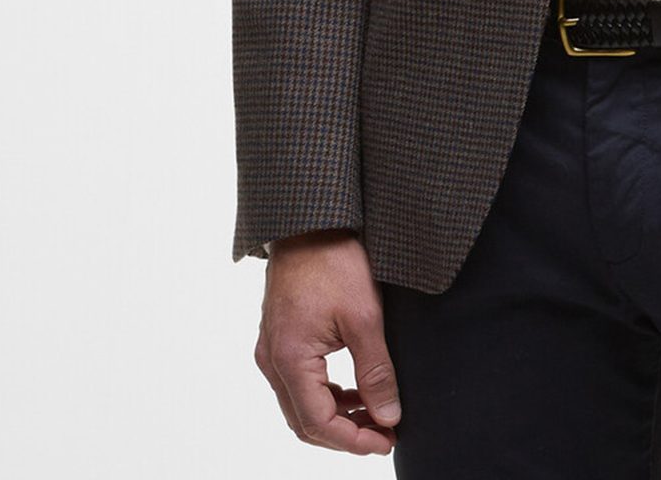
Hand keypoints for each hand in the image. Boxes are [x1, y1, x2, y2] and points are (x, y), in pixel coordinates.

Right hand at [255, 229, 402, 454]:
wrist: (310, 220)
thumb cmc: (335, 261)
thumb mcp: (365, 316)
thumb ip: (376, 371)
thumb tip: (389, 416)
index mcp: (288, 358)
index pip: (318, 423)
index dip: (354, 441)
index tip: (387, 441)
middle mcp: (271, 360)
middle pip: (305, 421)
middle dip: (346, 434)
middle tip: (384, 434)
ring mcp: (271, 349)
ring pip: (300, 405)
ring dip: (336, 416)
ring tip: (376, 413)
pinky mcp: (279, 337)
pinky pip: (298, 383)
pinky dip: (325, 395)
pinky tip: (353, 389)